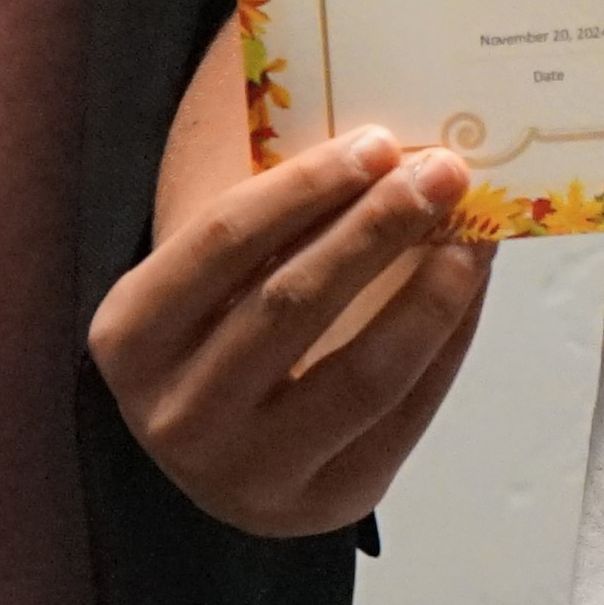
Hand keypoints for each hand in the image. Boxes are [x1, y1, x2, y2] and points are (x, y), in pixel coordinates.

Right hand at [86, 38, 495, 539]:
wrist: (223, 447)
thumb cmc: (224, 321)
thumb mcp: (210, 271)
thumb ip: (266, 204)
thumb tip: (354, 101)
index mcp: (130, 337)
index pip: (223, 241)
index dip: (306, 187)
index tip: (381, 140)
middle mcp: (175, 416)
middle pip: (292, 303)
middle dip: (379, 228)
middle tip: (445, 170)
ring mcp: (249, 475)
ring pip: (361, 372)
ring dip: (430, 291)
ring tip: (473, 232)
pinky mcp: (325, 502)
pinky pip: (404, 414)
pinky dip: (447, 342)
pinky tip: (470, 285)